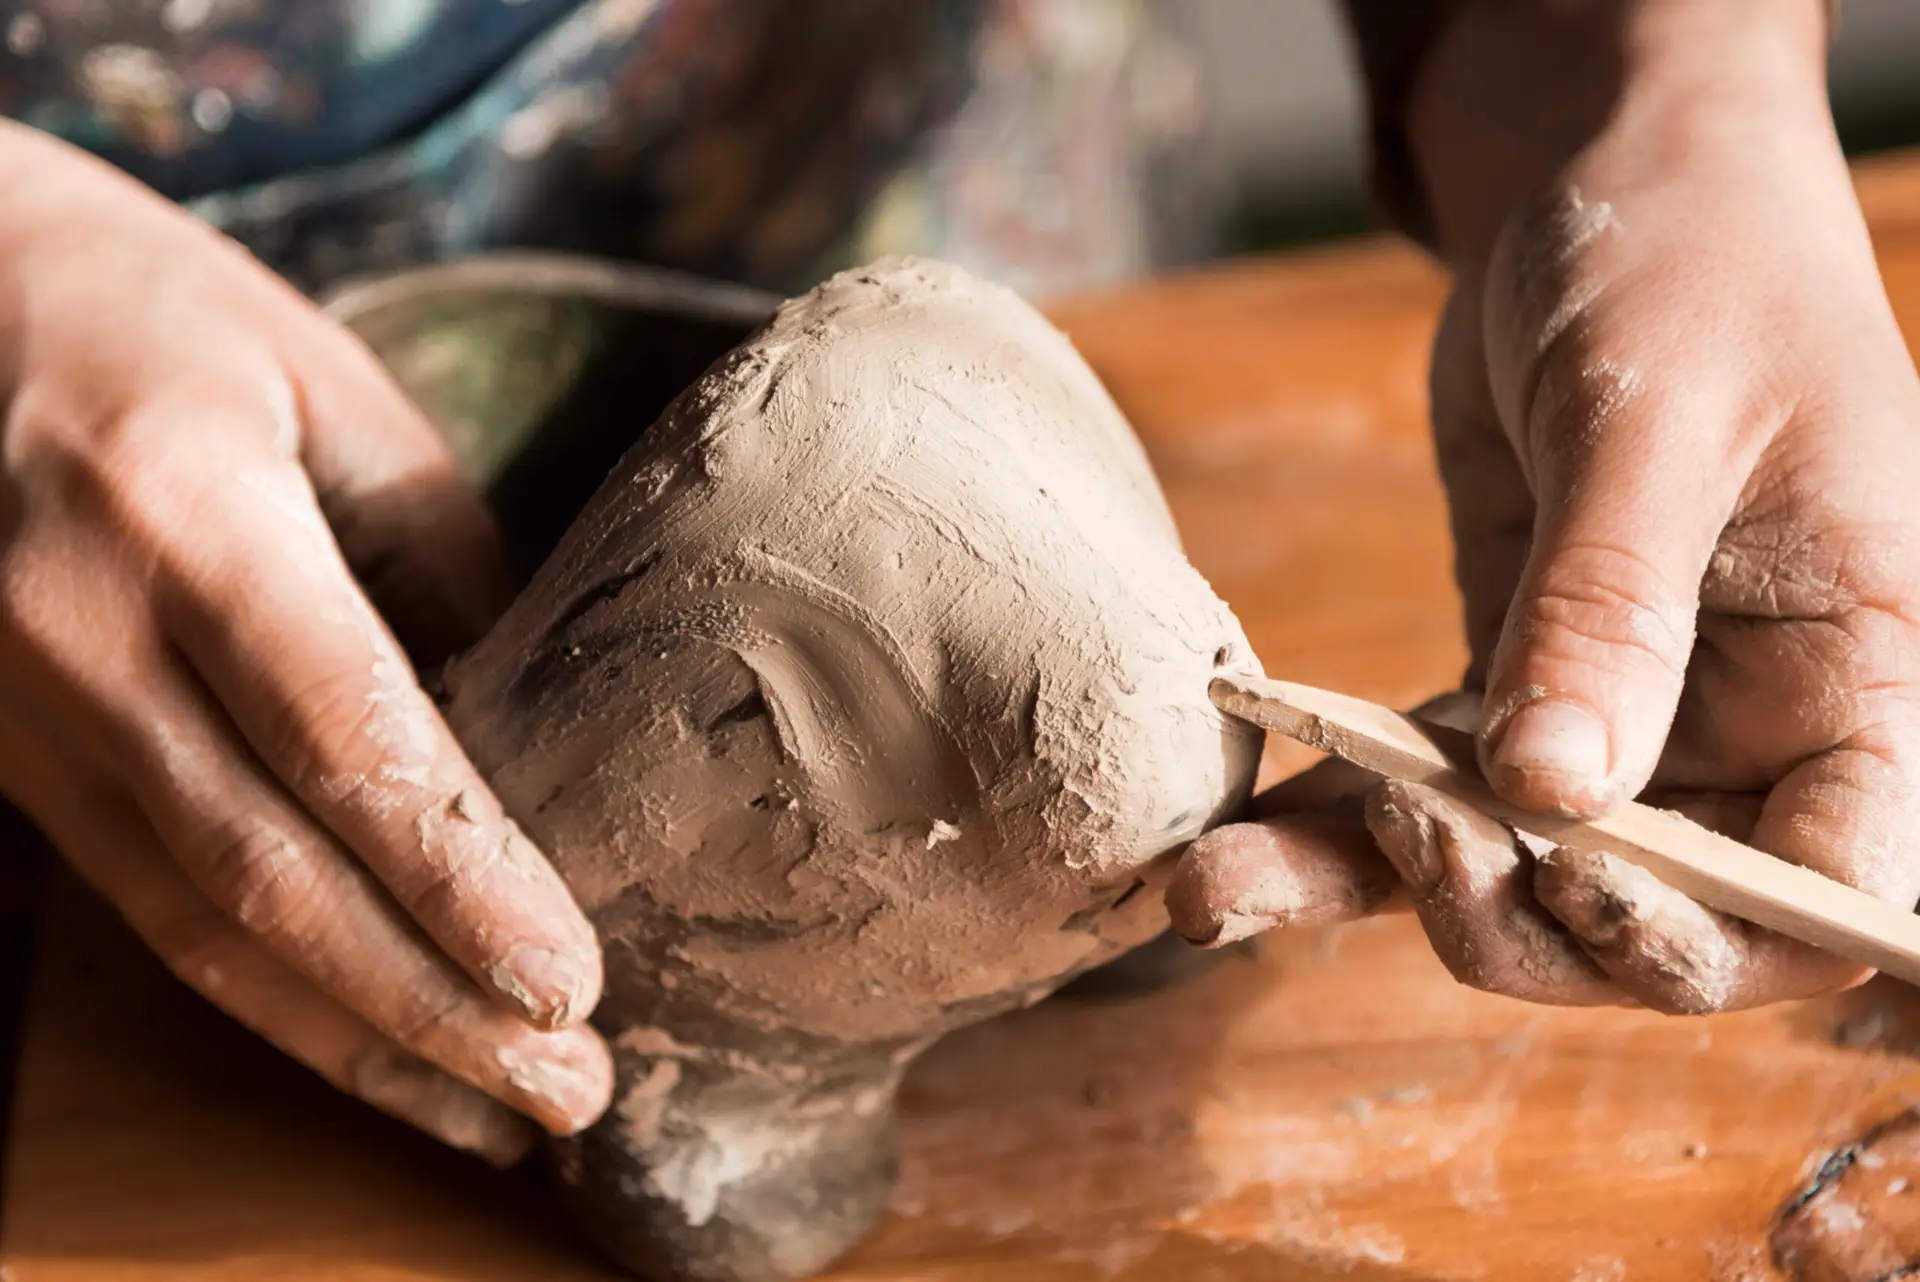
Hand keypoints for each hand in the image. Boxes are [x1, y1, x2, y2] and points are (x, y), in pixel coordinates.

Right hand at [0, 123, 611, 1159]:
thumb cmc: (166, 322)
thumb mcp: (332, 391)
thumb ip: (439, 557)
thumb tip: (531, 733)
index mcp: (183, 508)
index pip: (339, 730)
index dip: (459, 874)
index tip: (573, 976)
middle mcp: (76, 631)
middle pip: (266, 868)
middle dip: (428, 1002)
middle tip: (573, 1087)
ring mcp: (18, 709)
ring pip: (194, 923)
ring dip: (355, 1039)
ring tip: (499, 1112)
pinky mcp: (10, 757)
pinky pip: (146, 905)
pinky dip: (266, 1000)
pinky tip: (367, 1049)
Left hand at [1171, 0, 1919, 1010]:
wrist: (1603, 190)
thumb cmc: (1688, 263)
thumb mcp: (1657, 422)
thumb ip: (1611, 608)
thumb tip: (1552, 795)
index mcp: (1853, 677)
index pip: (1829, 884)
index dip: (1717, 932)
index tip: (1582, 878)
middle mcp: (1746, 732)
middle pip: (1651, 922)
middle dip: (1520, 918)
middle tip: (1410, 839)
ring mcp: (1619, 725)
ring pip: (1507, 874)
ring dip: (1364, 892)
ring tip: (1213, 892)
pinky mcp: (1503, 690)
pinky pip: (1419, 790)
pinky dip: (1323, 822)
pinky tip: (1220, 849)